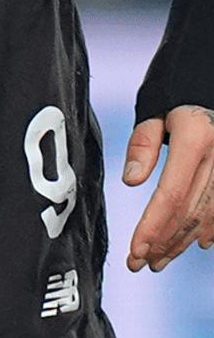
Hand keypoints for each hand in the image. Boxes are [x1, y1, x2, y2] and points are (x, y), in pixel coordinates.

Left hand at [124, 104, 213, 269]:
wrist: (210, 75)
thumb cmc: (177, 88)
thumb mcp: (155, 106)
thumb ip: (143, 143)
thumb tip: (131, 181)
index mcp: (196, 136)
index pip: (171, 195)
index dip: (153, 227)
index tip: (135, 251)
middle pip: (189, 212)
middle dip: (163, 243)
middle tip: (140, 262)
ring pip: (208, 217)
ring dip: (183, 242)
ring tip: (160, 259)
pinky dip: (208, 229)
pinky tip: (194, 241)